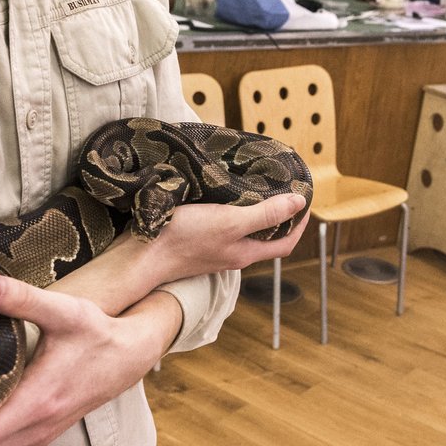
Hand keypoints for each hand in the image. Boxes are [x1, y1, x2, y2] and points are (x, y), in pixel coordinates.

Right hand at [152, 192, 309, 277]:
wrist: (140, 255)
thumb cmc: (184, 238)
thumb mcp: (229, 222)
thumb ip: (264, 214)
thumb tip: (299, 204)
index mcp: (245, 253)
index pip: (286, 243)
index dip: (300, 224)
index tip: (305, 200)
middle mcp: (231, 256)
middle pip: (265, 239)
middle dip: (278, 217)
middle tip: (280, 190)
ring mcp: (211, 252)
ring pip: (241, 234)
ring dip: (252, 215)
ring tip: (253, 189)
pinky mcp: (193, 245)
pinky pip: (220, 230)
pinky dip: (228, 215)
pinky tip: (219, 200)